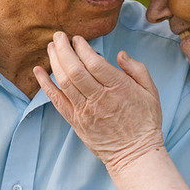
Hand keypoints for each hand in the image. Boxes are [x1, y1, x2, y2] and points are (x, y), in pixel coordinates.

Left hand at [34, 33, 164, 170]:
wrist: (135, 153)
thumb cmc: (146, 121)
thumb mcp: (151, 91)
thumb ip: (137, 69)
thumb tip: (119, 54)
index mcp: (119, 88)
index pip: (95, 63)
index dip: (83, 48)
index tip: (78, 38)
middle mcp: (100, 99)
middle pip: (75, 70)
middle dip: (64, 49)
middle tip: (59, 35)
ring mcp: (85, 111)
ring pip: (64, 82)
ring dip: (54, 62)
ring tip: (51, 47)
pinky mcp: (76, 121)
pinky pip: (56, 101)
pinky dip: (45, 85)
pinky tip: (38, 71)